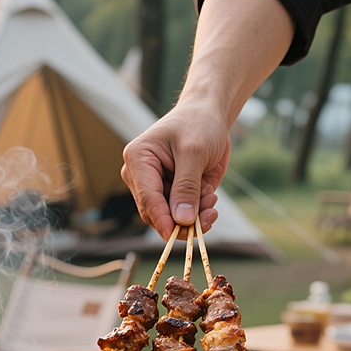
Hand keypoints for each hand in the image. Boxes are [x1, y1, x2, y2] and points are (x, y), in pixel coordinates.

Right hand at [121, 100, 229, 240]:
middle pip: (156, 214)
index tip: (176, 234)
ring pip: (172, 218)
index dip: (162, 219)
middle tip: (210, 214)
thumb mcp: (194, 152)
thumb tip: (182, 220)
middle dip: (183, 220)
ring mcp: (158, 187)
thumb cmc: (198, 124)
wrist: (209, 115)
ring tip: (212, 199)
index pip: (147, 198)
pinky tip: (211, 199)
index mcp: (138, 160)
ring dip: (195, 217)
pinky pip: (183, 215)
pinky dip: (199, 213)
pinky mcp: (174, 193)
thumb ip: (187, 187)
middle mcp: (143, 177)